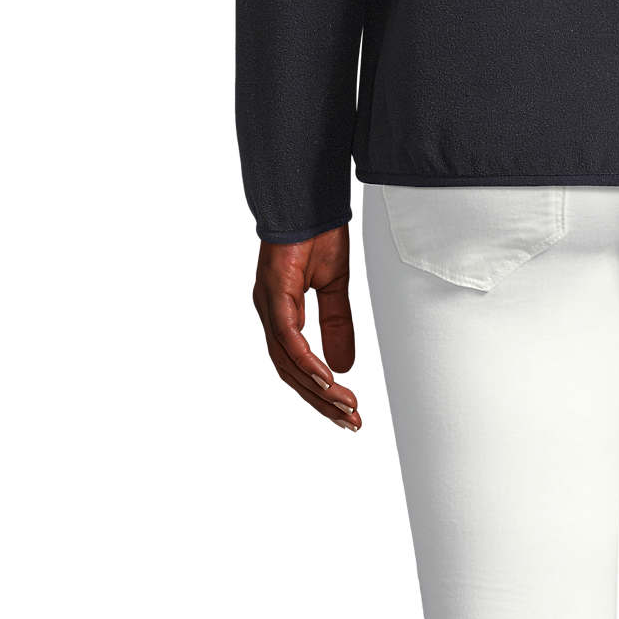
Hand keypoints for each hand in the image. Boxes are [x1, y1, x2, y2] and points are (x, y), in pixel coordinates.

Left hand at [253, 227, 362, 429]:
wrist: (308, 196)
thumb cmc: (317, 232)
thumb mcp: (335, 285)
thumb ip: (337, 323)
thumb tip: (343, 366)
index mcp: (282, 313)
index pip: (296, 365)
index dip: (319, 392)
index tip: (345, 412)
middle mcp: (270, 313)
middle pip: (290, 373)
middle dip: (321, 402)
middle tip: (350, 422)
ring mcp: (268, 305)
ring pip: (288, 363)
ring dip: (317, 390)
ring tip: (345, 408)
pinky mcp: (274, 293)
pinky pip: (288, 338)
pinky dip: (307, 363)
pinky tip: (327, 381)